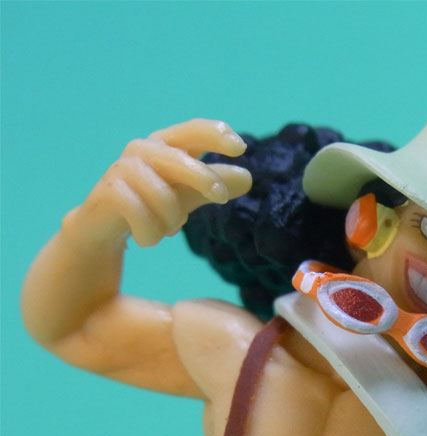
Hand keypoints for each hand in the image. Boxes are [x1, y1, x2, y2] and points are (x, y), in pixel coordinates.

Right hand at [68, 119, 251, 246]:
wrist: (104, 227)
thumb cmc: (151, 204)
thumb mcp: (187, 195)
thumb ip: (214, 185)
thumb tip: (247, 178)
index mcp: (168, 146)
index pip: (193, 130)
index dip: (216, 134)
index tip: (240, 148)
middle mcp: (144, 150)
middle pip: (179, 158)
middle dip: (203, 177)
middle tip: (221, 196)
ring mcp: (122, 168)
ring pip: (161, 193)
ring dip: (170, 218)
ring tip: (167, 230)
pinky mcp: (106, 191)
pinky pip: (138, 212)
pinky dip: (149, 231)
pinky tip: (147, 239)